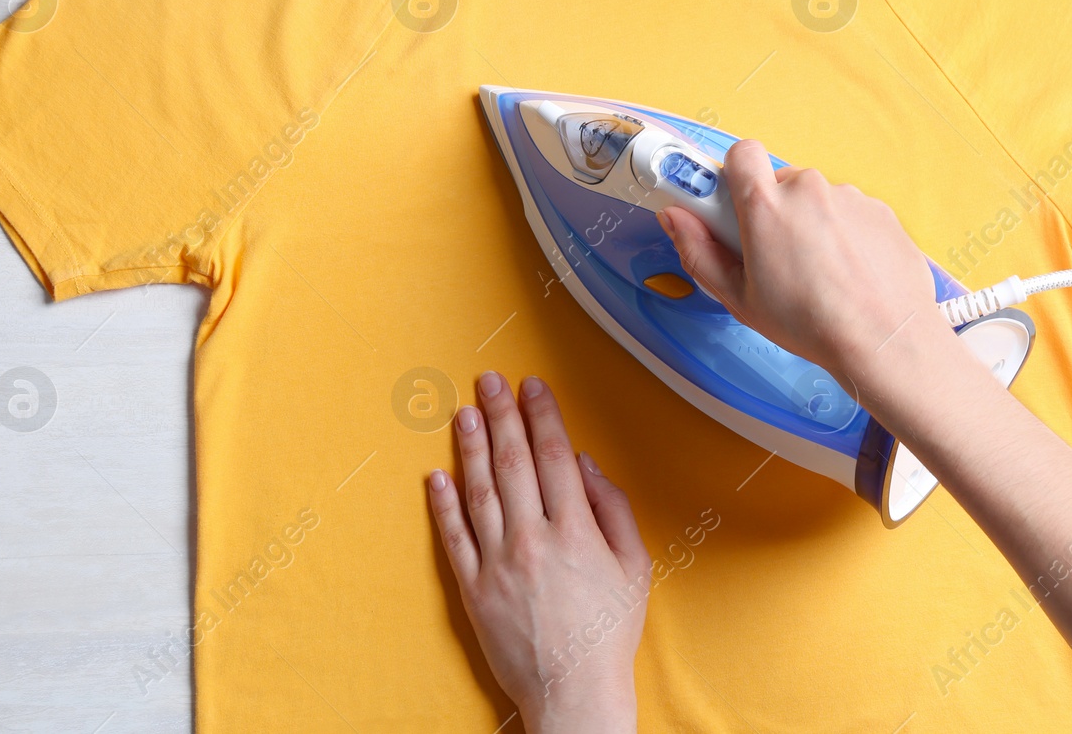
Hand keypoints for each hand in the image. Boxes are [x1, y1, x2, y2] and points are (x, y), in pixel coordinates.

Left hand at [428, 371, 648, 733]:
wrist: (573, 691)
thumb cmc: (608, 631)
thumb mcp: (635, 567)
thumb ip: (614, 510)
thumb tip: (585, 466)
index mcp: (576, 530)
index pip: (554, 456)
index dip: (542, 416)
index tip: (532, 386)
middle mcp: (533, 538)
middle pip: (513, 462)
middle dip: (501, 415)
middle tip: (489, 381)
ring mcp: (498, 563)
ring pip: (480, 491)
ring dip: (471, 447)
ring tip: (464, 413)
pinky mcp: (473, 589)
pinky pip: (454, 537)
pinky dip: (443, 505)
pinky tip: (436, 476)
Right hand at [657, 139, 954, 381]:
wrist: (884, 340)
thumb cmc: (811, 324)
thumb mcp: (739, 298)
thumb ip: (698, 251)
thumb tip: (674, 217)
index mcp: (766, 205)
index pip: (742, 153)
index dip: (736, 174)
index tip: (733, 203)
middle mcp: (809, 189)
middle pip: (781, 182)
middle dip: (776, 210)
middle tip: (778, 256)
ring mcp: (849, 197)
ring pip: (819, 199)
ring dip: (813, 224)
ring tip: (821, 274)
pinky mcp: (880, 211)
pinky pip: (852, 213)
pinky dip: (847, 235)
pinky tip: (850, 274)